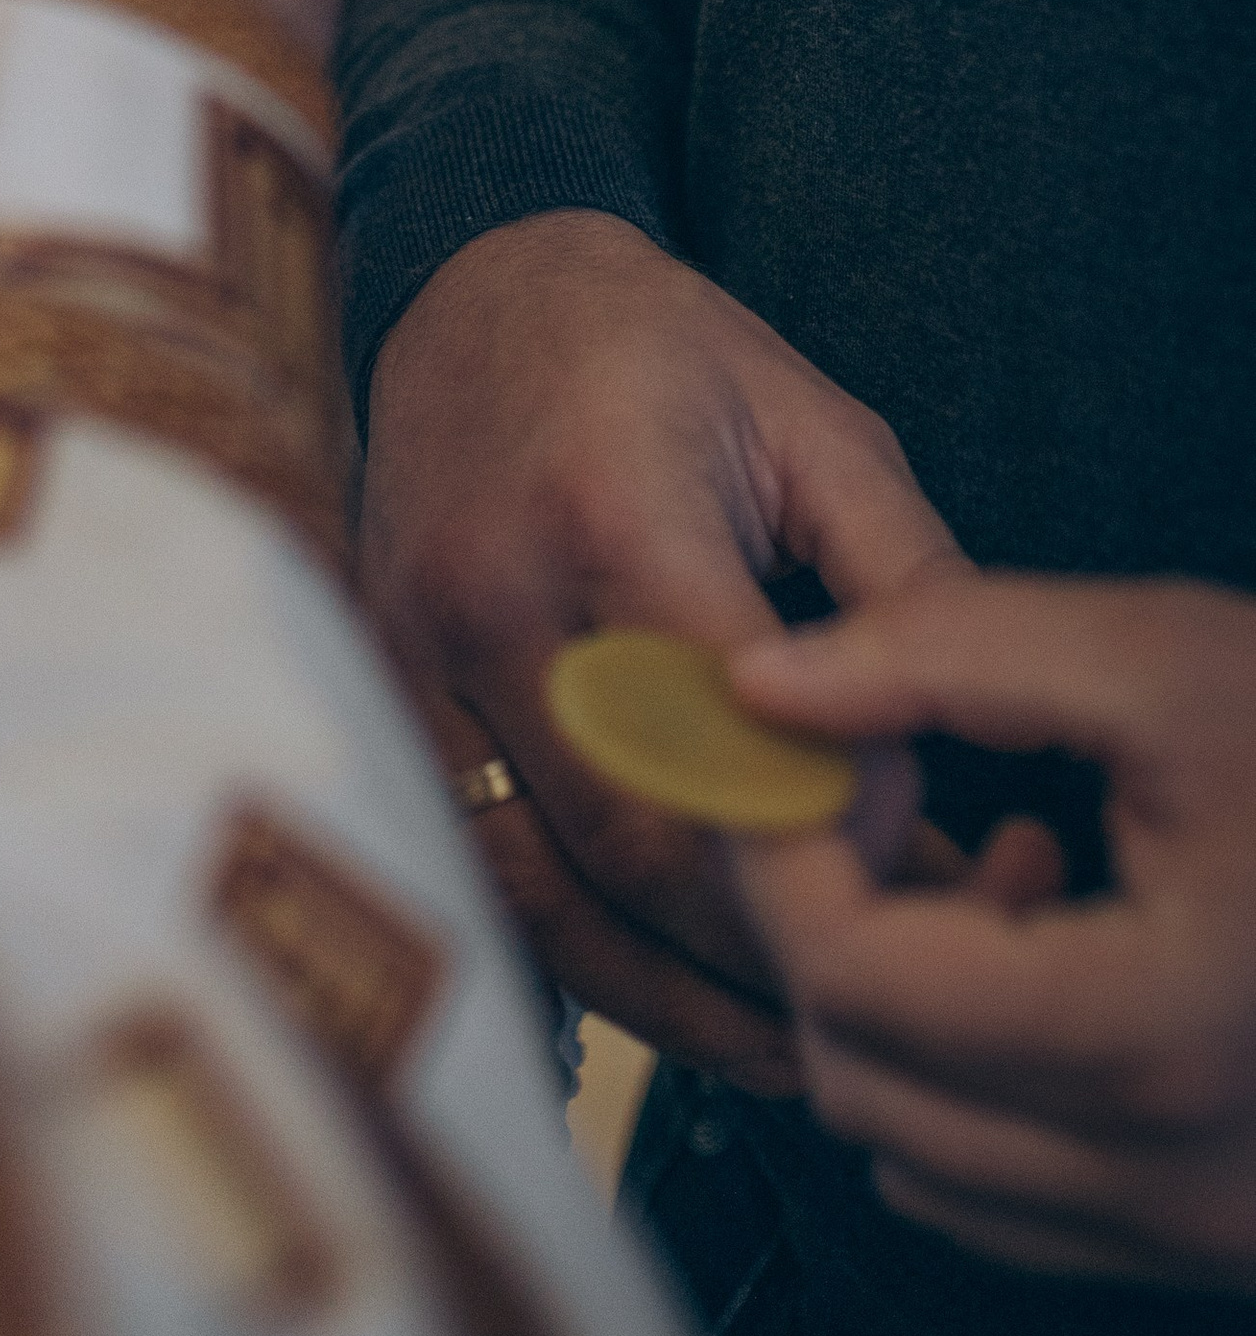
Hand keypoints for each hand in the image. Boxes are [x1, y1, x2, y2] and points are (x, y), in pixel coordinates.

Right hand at [358, 211, 957, 1091]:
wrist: (476, 290)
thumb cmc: (664, 354)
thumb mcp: (816, 424)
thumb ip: (902, 579)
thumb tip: (955, 750)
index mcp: (607, 507)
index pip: (724, 732)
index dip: (827, 824)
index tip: (921, 858)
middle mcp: (488, 593)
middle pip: (631, 837)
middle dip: (764, 939)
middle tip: (882, 989)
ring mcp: (412, 652)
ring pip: (538, 887)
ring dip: (666, 990)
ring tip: (785, 1045)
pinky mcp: (380, 691)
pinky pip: (478, 864)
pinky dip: (576, 949)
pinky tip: (671, 991)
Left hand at [729, 576, 1255, 1285]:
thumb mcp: (1173, 660)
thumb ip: (942, 654)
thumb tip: (756, 682)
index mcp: (1156, 1038)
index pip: (852, 974)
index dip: (784, 850)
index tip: (788, 751)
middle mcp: (1179, 1184)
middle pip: (861, 1079)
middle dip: (827, 925)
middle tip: (877, 791)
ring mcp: (1208, 1237)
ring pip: (916, 1155)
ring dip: (901, 1007)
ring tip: (1002, 858)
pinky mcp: (1225, 1246)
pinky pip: (1007, 1197)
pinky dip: (975, 1082)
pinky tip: (1063, 945)